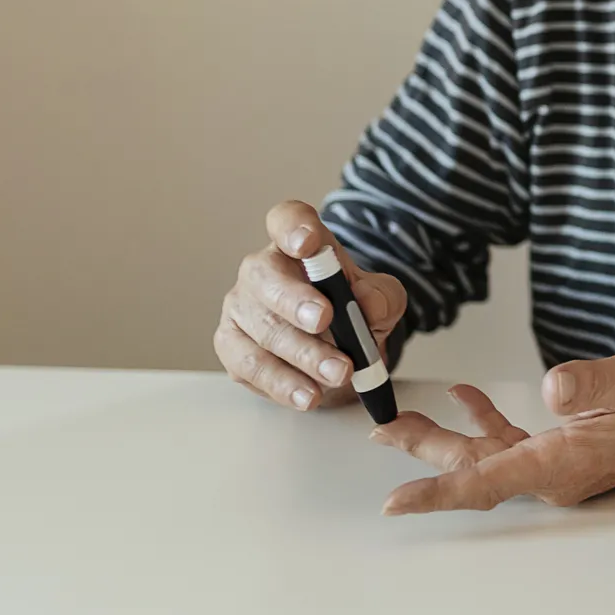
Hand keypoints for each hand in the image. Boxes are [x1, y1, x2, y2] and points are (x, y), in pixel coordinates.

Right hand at [213, 200, 406, 411]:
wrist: (339, 349)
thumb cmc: (352, 310)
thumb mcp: (381, 299)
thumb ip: (381, 296)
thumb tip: (367, 303)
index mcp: (297, 243)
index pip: (286, 220)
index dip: (294, 228)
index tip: (308, 244)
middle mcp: (261, 270)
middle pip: (265, 276)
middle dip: (295, 300)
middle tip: (326, 319)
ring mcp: (241, 308)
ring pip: (262, 329)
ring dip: (301, 354)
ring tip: (338, 372)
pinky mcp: (232, 348)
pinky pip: (252, 367)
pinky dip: (283, 384)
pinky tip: (308, 394)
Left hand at [370, 353, 614, 513]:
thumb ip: (589, 385)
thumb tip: (552, 389)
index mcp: (561, 463)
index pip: (486, 483)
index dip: (436, 494)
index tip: (394, 504)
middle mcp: (551, 473)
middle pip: (473, 469)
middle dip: (423, 453)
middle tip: (380, 432)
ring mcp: (555, 464)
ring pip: (486, 455)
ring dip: (444, 437)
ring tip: (402, 421)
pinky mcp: (562, 451)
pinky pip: (510, 441)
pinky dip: (484, 419)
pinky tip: (466, 398)